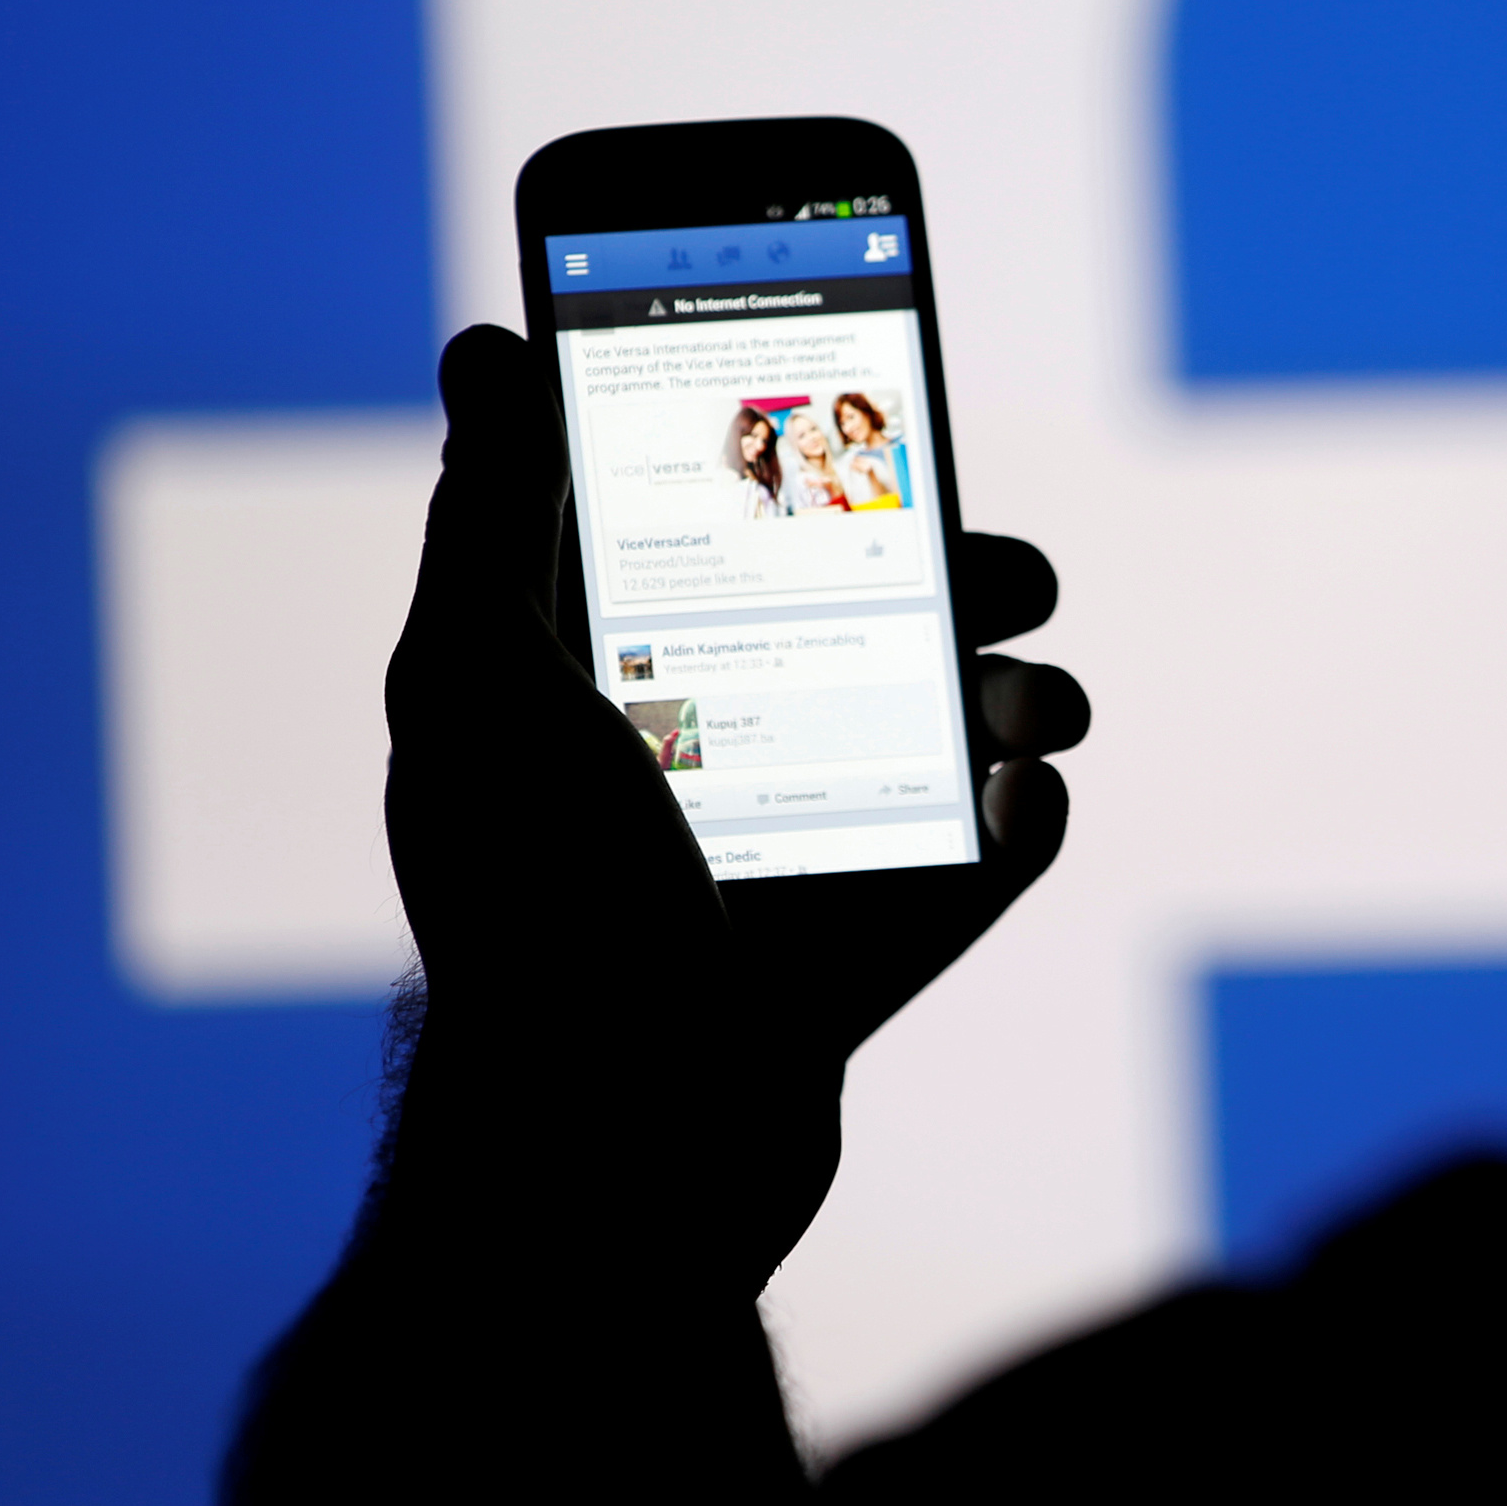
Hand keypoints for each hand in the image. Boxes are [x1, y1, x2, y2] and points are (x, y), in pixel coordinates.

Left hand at [378, 322, 1085, 1262]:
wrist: (608, 1159)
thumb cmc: (526, 912)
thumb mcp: (476, 687)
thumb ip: (490, 516)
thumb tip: (485, 347)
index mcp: (618, 678)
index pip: (723, 523)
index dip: (804, 451)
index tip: (878, 392)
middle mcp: (712, 749)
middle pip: (868, 612)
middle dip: (960, 567)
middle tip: (1009, 565)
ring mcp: (803, 845)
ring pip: (947, 726)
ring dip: (1018, 690)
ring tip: (1030, 702)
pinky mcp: (876, 938)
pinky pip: (986, 854)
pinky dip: (1021, 815)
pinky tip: (1016, 797)